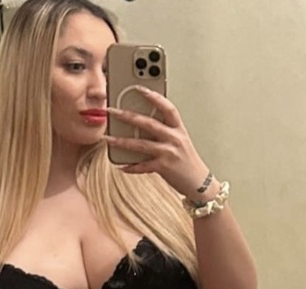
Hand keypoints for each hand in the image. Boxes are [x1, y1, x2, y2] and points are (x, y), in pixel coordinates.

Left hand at [104, 87, 219, 198]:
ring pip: (140, 144)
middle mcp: (174, 138)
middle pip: (148, 123)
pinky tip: (121, 166)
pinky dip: (131, 167)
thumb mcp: (180, 141)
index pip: (167, 108)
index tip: (139, 88)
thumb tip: (139, 127)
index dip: (154, 96)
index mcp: (178, 129)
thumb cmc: (187, 161)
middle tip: (111, 111)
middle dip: (127, 116)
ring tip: (107, 139)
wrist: (199, 182)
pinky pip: (142, 166)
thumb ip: (164, 132)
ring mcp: (168, 153)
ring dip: (121, 141)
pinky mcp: (164, 168)